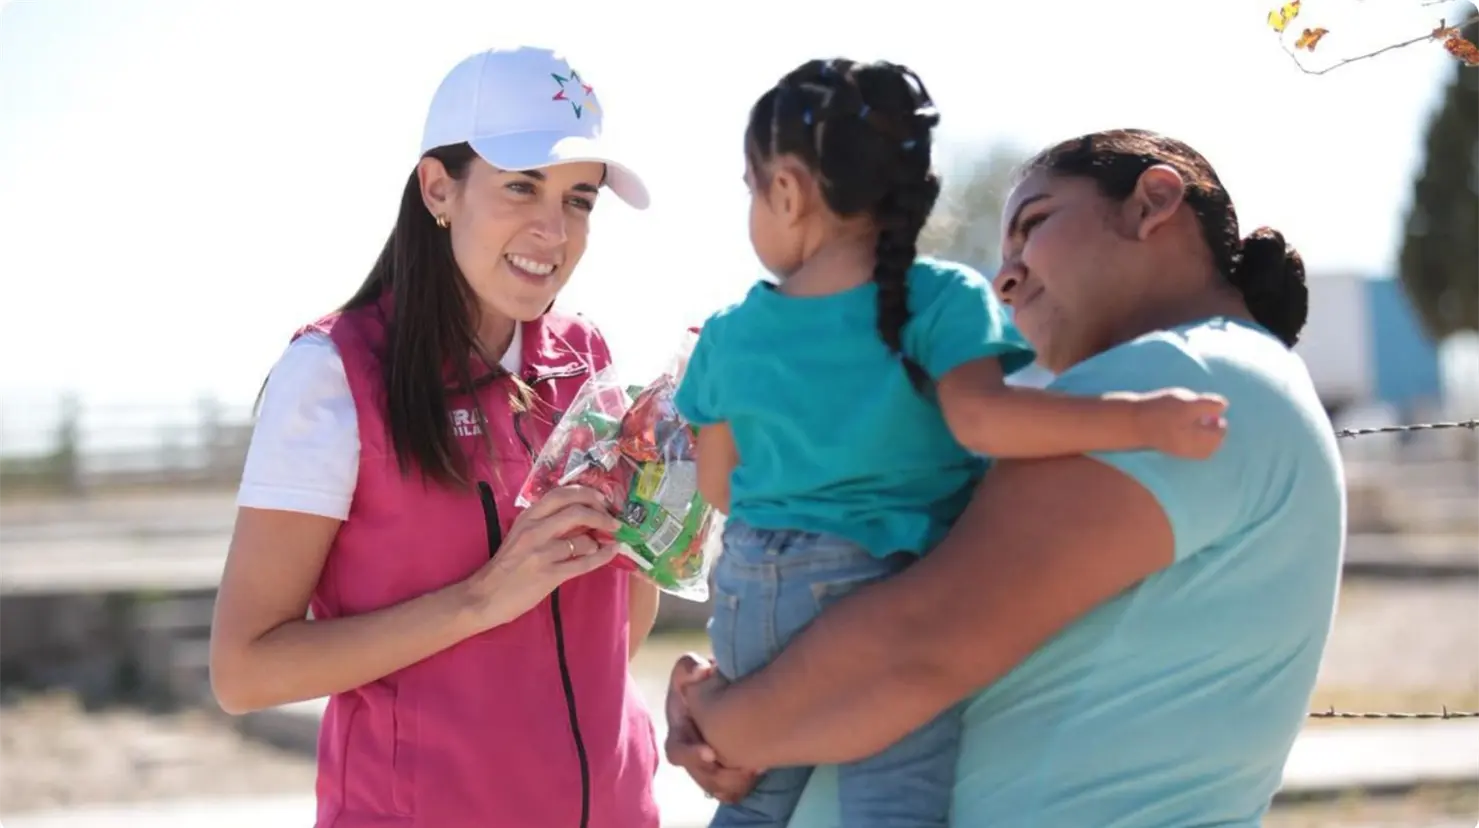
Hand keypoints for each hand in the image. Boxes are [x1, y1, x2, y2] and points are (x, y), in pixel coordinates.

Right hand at [462, 485, 620, 629]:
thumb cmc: (504, 566)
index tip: (600, 498)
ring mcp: (542, 553)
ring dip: (599, 540)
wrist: (484, 596)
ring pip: (583, 539)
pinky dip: (602, 556)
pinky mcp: (550, 575)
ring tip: (604, 543)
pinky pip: (584, 563)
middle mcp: (535, 530)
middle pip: (576, 510)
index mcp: (527, 517)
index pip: (561, 494)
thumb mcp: (519, 534)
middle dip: (600, 513)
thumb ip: (543, 522)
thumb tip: (578, 515)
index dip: (586, 493)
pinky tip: (611, 552)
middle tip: (612, 519)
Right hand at [664, 653, 757, 803]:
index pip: (677, 751)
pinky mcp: (722, 775)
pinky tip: (759, 771)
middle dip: (721, 775)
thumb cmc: (705, 680)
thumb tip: (699, 671)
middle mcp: (690, 754)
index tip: (711, 753)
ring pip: (715, 789)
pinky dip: (743, 787)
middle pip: (700, 777)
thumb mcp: (691, 668)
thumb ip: (688, 667)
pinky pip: (730, 793)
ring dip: (735, 782)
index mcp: (680, 732)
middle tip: (748, 767)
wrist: (727, 691)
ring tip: (757, 768)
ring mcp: (705, 767)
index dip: (691, 756)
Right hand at [1120, 387, 1228, 459]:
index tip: (1210, 409)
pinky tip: (1185, 426)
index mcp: (1197, 440)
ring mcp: (1181, 451)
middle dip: (1213, 431)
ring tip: (1197, 421)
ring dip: (1204, 436)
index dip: (1218, 420)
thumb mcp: (1186, 403)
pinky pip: (1190, 448)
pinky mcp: (1172, 449)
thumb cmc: (1160, 410)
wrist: (1132, 421)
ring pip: (1201, 448)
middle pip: (1212, 445)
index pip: (1219, 435)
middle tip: (1207, 416)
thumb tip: (1224, 405)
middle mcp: (1191, 450)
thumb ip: (1207, 404)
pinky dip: (1193, 438)